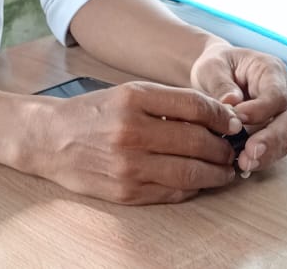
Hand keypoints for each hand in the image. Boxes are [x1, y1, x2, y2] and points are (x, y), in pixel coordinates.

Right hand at [24, 80, 244, 204]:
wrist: (52, 140)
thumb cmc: (95, 113)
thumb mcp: (129, 93)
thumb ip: (170, 102)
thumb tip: (217, 115)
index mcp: (133, 99)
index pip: (194, 106)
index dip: (222, 116)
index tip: (234, 122)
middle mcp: (131, 131)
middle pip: (196, 140)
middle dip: (223, 147)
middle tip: (233, 148)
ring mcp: (128, 165)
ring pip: (190, 172)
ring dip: (216, 172)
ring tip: (225, 169)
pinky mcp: (126, 192)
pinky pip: (172, 192)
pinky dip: (193, 188)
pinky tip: (200, 181)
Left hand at [189, 44, 286, 175]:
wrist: (217, 73)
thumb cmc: (216, 66)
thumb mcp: (212, 67)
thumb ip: (221, 83)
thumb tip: (231, 103)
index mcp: (271, 71)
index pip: (276, 94)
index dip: (260, 110)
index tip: (238, 120)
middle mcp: (284, 93)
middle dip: (271, 139)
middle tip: (250, 153)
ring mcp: (281, 114)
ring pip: (286, 138)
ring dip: (268, 154)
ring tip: (246, 164)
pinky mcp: (274, 132)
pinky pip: (275, 148)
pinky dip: (263, 159)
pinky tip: (245, 166)